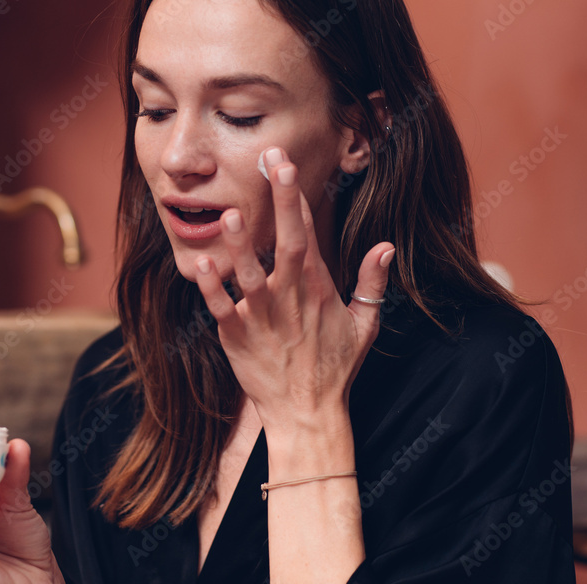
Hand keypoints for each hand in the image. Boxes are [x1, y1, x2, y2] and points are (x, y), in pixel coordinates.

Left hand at [193, 147, 393, 457]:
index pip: (308, 236)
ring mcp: (262, 318)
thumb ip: (372, 284)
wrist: (306, 415)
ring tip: (229, 213)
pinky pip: (221, 309)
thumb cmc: (334, 369)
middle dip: (281, 202)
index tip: (286, 165)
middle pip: (288, 243)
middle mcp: (291, 298)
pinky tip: (201, 263)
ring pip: (250, 275)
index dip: (297, 200)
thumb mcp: (364, 326)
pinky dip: (211, 287)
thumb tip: (385, 245)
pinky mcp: (237, 338)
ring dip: (240, 245)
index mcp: (319, 290)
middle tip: (273, 164)